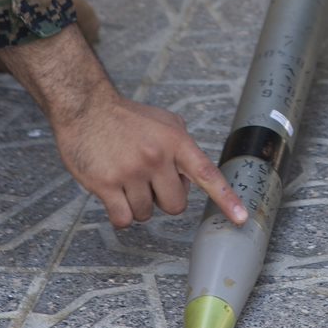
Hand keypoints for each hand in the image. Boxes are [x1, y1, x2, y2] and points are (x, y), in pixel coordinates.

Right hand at [0, 25, 247, 228]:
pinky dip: (120, 214)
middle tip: (148, 180)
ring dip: (138, 204)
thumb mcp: (164, 120)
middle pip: (175, 206)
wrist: (86, 108)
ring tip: (126, 179)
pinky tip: (114, 195)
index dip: (226, 198)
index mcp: (175, 141)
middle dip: (163, 199)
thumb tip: (194, 174)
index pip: (207, 174)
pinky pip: (124, 219)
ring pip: (147, 214)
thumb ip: (183, 145)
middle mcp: (156, 157)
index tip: (241, 218)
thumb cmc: (126, 117)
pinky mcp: (107, 185)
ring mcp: (131, 172)